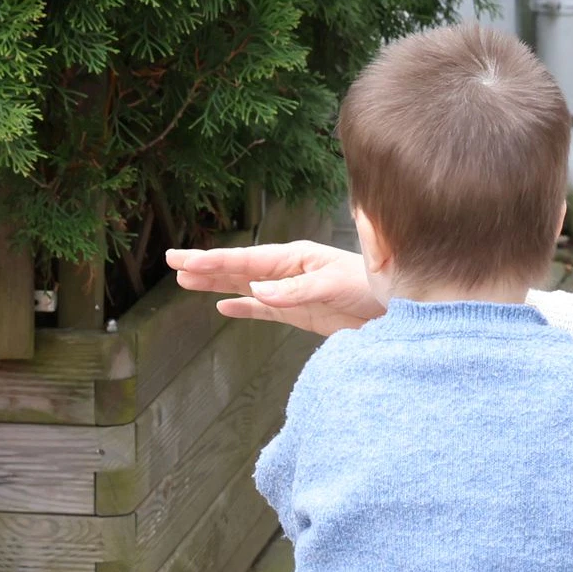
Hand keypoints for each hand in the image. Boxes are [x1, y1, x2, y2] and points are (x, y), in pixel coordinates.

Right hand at [167, 241, 383, 335]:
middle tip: (170, 262)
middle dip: (205, 266)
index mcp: (295, 258)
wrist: (402, 308)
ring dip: (217, 285)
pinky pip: (264, 310)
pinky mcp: (302, 313)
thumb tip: (255, 291)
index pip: (245, 260)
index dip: (212, 261)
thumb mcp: (333, 285)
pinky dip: (244, 309)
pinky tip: (223, 309)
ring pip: (245, 287)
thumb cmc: (373, 287)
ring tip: (185, 282)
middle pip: (238, 269)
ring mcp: (293, 292)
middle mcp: (289, 272)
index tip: (183, 261)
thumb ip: (295, 290)